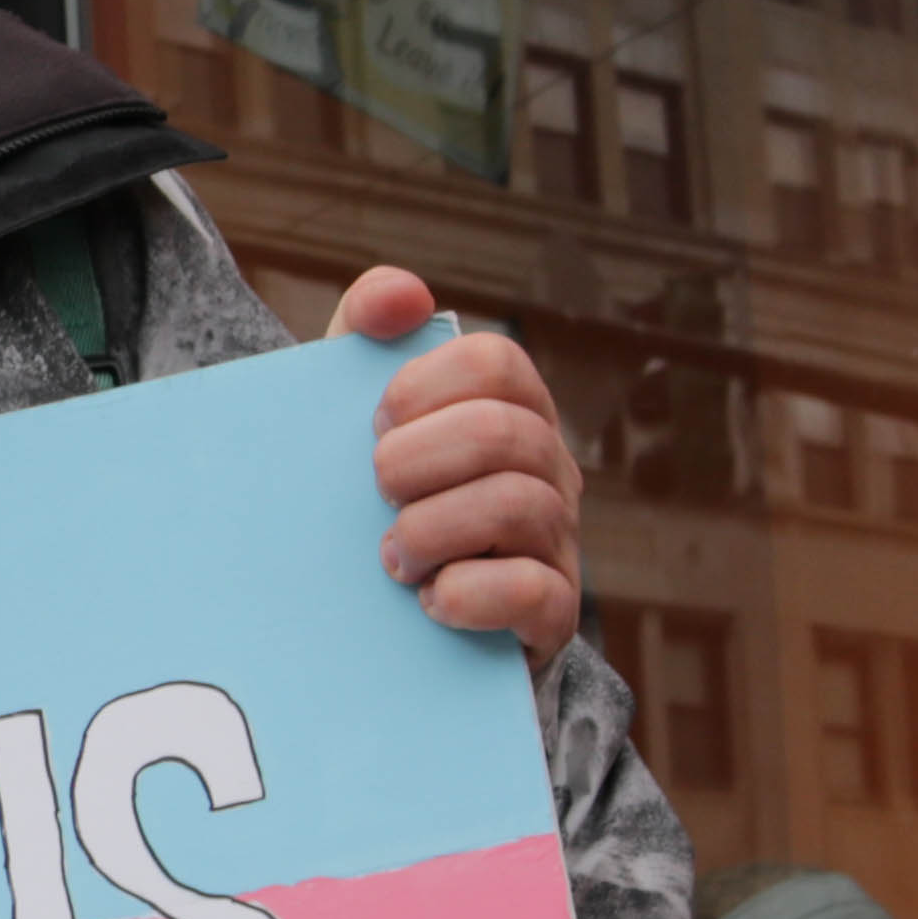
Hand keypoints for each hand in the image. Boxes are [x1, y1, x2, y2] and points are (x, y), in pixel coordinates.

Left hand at [327, 268, 582, 664]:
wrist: (386, 623)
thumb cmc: (380, 501)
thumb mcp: (360, 420)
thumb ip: (365, 340)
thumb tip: (397, 294)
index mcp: (509, 410)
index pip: (492, 360)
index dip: (422, 385)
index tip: (373, 423)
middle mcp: (548, 470)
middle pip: (504, 432)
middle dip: (417, 460)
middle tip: (377, 492)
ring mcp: (557, 542)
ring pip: (519, 505)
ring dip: (431, 530)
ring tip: (391, 556)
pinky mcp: (551, 615)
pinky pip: (533, 592)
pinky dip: (467, 595)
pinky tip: (429, 601)